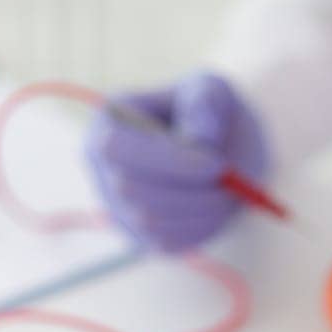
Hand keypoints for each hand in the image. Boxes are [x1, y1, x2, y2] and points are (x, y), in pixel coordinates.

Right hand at [86, 72, 268, 252]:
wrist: (224, 151)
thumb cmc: (210, 114)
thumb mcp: (212, 90)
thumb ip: (206, 102)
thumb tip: (200, 140)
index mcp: (108, 122)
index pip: (116, 148)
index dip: (166, 160)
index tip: (215, 164)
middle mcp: (100, 167)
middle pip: (132, 190)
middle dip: (189, 188)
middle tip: (231, 180)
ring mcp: (117, 205)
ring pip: (150, 221)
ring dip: (199, 209)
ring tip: (228, 189)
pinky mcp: (139, 236)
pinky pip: (166, 241)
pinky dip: (200, 227)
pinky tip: (217, 205)